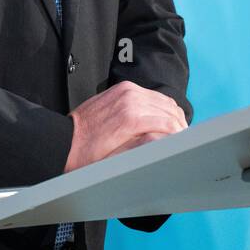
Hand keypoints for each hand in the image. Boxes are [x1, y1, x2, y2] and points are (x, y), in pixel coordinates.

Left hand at [64, 80, 187, 172]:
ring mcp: (125, 90)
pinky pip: (150, 94)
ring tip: (175, 133)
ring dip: (171, 115)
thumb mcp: (115, 161)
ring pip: (162, 100)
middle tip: (184, 143)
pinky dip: (159, 107)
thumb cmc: (87, 157)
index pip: (169, 122)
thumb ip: (143, 149)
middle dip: (180, 125)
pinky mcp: (122, 88)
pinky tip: (160, 121)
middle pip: (169, 108)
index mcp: (130, 117)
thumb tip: (165, 141)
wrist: (63, 140)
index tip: (186, 147)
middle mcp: (129, 98)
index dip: (181, 135)